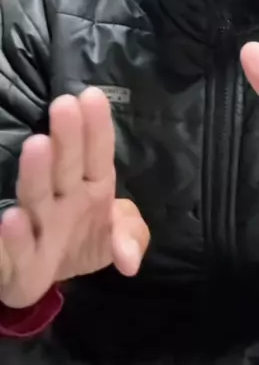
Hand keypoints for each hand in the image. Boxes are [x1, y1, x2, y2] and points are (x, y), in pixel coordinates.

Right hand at [0, 88, 149, 307]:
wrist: (45, 279)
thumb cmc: (82, 239)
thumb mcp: (116, 238)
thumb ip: (130, 237)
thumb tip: (130, 260)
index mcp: (92, 186)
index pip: (98, 152)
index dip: (97, 127)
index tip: (92, 96)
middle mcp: (63, 198)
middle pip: (66, 165)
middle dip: (67, 137)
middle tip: (63, 104)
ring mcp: (37, 224)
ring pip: (36, 195)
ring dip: (37, 171)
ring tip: (37, 145)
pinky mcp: (16, 257)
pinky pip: (15, 246)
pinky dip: (14, 236)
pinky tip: (11, 219)